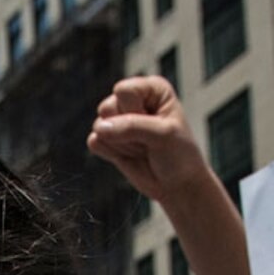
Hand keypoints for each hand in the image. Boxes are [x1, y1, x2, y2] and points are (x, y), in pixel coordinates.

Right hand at [87, 76, 219, 205]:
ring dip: (122, 144)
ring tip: (143, 148)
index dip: (136, 111)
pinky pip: (95, 141)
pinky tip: (130, 155)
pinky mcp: (107, 139)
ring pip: (100, 125)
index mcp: (151, 88)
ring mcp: (118, 119)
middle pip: (108, 106)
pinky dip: (111, 153)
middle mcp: (132, 99)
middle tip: (149, 140)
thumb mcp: (163, 135)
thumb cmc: (178, 155)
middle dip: (128, 130)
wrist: (177, 186)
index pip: (123, 90)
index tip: (156, 124)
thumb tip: (99, 128)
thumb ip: (131, 126)